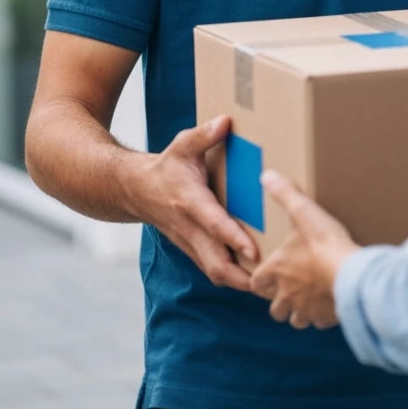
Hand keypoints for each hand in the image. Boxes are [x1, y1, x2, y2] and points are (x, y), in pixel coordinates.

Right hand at [137, 115, 258, 291]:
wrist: (136, 190)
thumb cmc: (166, 166)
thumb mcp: (183, 144)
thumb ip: (204, 135)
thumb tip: (226, 121)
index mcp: (189, 200)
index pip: (213, 223)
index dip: (233, 238)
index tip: (255, 250)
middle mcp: (188, 227)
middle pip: (214, 262)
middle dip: (241, 276)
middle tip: (271, 281)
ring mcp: (189, 242)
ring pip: (213, 271)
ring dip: (239, 282)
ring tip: (270, 287)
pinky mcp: (192, 249)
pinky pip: (212, 268)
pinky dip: (232, 277)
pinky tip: (255, 280)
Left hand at [249, 170, 359, 329]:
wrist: (353, 274)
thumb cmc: (325, 243)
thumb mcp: (304, 211)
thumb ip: (285, 193)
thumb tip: (266, 175)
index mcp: (276, 271)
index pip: (256, 283)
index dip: (259, 279)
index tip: (266, 273)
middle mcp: (286, 295)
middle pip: (274, 308)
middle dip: (279, 300)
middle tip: (289, 287)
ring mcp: (306, 310)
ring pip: (295, 319)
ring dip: (298, 311)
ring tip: (308, 298)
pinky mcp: (325, 318)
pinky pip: (319, 323)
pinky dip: (321, 316)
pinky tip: (329, 303)